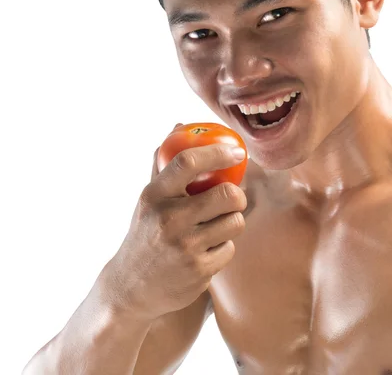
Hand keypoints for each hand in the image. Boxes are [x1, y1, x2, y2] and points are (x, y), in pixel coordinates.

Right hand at [105, 124, 247, 319]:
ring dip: (231, 223)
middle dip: (237, 196)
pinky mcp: (200, 270)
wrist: (130, 289)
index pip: (188, 162)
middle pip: (227, 195)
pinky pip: (230, 248)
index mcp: (154, 196)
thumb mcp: (148, 200)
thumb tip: (179, 125)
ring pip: (235, 222)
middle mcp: (168, 220)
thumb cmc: (145, 234)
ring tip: (214, 228)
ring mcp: (185, 247)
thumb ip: (164, 164)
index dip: (218, 152)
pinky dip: (223, 248)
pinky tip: (205, 252)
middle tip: (232, 199)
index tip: (236, 151)